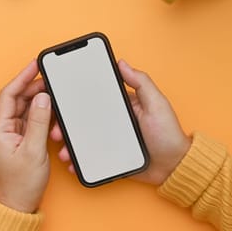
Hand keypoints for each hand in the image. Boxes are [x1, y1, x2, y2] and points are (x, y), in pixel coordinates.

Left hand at [0, 60, 51, 212]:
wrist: (17, 205)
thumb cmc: (20, 183)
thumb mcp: (33, 150)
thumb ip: (38, 122)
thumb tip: (43, 98)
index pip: (9, 94)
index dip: (22, 77)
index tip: (35, 65)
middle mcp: (2, 128)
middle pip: (17, 99)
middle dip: (33, 87)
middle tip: (51, 79)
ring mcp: (11, 134)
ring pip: (24, 108)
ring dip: (38, 101)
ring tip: (54, 94)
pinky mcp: (20, 140)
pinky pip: (30, 120)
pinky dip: (40, 114)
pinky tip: (51, 111)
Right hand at [51, 60, 190, 184]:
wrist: (175, 167)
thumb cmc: (168, 134)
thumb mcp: (156, 103)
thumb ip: (141, 82)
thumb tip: (122, 63)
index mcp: (119, 106)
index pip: (93, 99)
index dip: (74, 101)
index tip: (59, 101)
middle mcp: (111, 122)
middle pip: (81, 120)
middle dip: (64, 125)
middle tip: (56, 131)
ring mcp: (108, 140)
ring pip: (81, 140)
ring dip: (68, 144)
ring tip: (64, 150)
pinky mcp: (109, 157)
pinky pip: (89, 157)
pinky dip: (78, 160)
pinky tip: (72, 162)